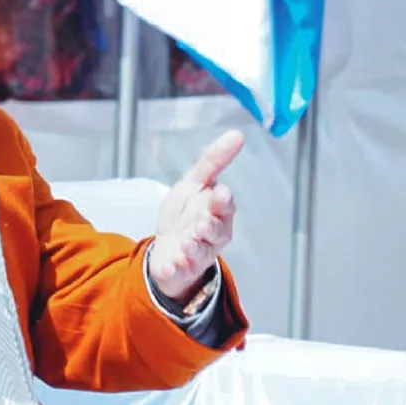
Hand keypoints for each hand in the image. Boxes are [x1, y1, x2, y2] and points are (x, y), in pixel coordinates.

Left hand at [149, 130, 244, 302]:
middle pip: (215, 230)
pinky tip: (171, 263)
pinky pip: (181, 270)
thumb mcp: (195, 182)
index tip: (220, 194)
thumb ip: (213, 161)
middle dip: (209, 226)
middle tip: (202, 223)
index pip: (224, 206)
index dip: (222, 201)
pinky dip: (176, 267)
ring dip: (194, 246)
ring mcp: (197, 253)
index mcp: (217, 212)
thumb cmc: (186, 214)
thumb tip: (237, 135)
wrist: (168, 246)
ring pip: (200, 251)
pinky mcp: (181, 268)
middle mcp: (212, 234)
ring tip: (186, 242)